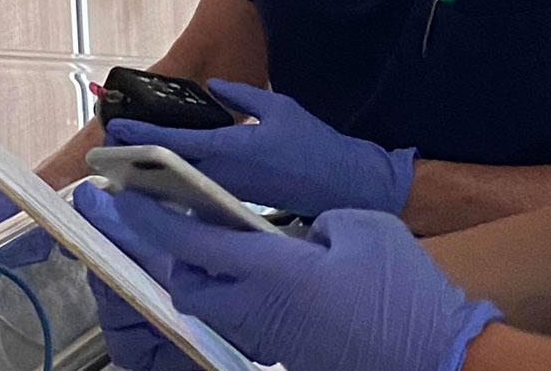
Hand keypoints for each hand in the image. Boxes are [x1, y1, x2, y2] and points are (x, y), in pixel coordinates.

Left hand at [73, 182, 500, 370]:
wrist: (430, 353)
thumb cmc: (400, 289)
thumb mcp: (361, 229)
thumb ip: (318, 226)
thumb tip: (304, 237)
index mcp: (271, 272)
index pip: (191, 242)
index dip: (151, 219)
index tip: (120, 196)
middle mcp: (256, 309)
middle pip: (187, 284)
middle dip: (172, 255)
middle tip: (175, 221)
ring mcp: (269, 334)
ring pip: (211, 305)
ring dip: (203, 276)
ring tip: (214, 244)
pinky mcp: (285, 348)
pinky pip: (240, 318)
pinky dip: (233, 293)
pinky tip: (259, 274)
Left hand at [104, 78, 416, 216]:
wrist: (339, 182)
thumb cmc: (312, 144)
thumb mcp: (279, 107)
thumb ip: (241, 95)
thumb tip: (213, 86)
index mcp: (230, 148)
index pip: (173, 142)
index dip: (141, 135)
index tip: (116, 128)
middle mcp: (221, 175)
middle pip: (164, 168)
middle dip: (135, 157)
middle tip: (110, 148)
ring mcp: (225, 192)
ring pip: (176, 182)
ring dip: (151, 171)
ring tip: (128, 158)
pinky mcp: (233, 202)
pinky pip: (194, 189)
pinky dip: (176, 180)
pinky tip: (166, 172)